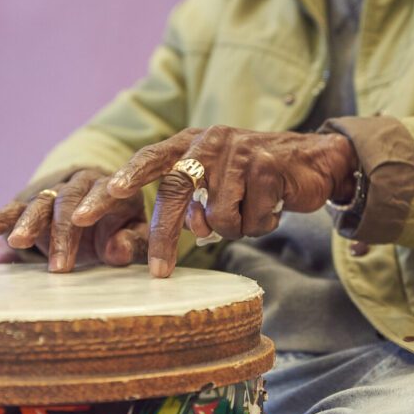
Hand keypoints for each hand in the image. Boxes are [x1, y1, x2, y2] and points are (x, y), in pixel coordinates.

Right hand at [0, 168, 147, 272]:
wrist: (98, 214)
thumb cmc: (121, 228)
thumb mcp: (133, 236)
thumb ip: (131, 243)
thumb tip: (117, 250)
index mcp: (112, 189)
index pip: (104, 193)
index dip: (93, 204)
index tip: (82, 220)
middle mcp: (81, 185)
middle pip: (68, 201)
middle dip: (60, 232)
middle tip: (58, 265)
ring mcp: (54, 193)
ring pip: (40, 203)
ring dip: (28, 223)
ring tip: (17, 243)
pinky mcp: (32, 203)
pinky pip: (16, 208)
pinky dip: (2, 217)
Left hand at [82, 126, 357, 277]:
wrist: (314, 162)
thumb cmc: (255, 180)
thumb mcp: (216, 186)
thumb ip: (191, 202)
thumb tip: (189, 230)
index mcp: (190, 143)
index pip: (150, 159)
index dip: (124, 179)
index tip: (100, 201)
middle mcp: (209, 141)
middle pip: (175, 192)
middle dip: (164, 237)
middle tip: (159, 272)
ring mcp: (238, 150)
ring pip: (219, 217)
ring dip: (235, 227)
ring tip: (250, 212)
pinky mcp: (266, 164)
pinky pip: (251, 218)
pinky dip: (260, 224)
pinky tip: (271, 207)